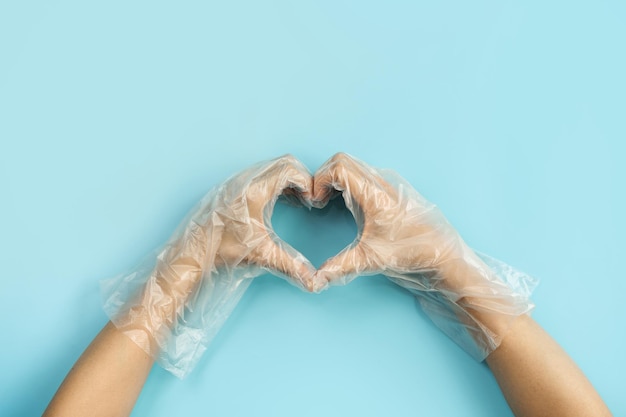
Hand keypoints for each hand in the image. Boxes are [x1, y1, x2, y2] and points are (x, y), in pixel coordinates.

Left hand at [102, 155, 320, 376]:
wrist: (193, 252)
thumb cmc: (224, 250)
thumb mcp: (262, 255)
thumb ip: (290, 265)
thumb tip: (313, 282)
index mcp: (255, 190)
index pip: (290, 169)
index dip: (307, 182)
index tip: (311, 202)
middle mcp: (245, 180)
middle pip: (283, 163)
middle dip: (300, 178)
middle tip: (307, 200)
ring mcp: (237, 181)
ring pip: (270, 167)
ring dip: (286, 180)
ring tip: (296, 201)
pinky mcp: (231, 187)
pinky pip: (259, 174)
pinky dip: (273, 182)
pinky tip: (276, 202)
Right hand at [312, 153, 534, 358]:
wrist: (445, 255)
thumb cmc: (413, 253)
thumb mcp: (371, 260)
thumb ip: (339, 267)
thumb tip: (316, 279)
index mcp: (374, 193)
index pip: (338, 166)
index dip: (320, 180)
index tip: (317, 202)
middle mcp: (382, 182)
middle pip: (343, 161)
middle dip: (325, 178)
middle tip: (320, 202)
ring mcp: (390, 184)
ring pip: (355, 167)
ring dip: (338, 181)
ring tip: (332, 203)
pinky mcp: (395, 190)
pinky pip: (367, 175)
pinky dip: (352, 184)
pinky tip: (352, 207)